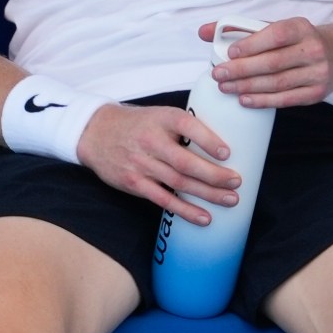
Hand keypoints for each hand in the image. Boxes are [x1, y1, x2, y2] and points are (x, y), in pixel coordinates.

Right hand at [75, 102, 239, 226]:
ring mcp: (141, 164)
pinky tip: (204, 217)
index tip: (228, 153)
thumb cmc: (137, 124)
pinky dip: (185, 210)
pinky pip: (163, 199)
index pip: (188, 126)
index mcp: (162, 119)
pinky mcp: (134, 183)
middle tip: (236, 182)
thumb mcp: (159, 115)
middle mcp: (151, 141)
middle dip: (214, 175)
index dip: (208, 140)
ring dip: (207, 194)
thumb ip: (185, 126)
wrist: (95, 132)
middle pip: (186, 162)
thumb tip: (224, 143)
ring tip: (230, 200)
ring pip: (179, 182)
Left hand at [203, 17, 332, 107]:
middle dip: (242, 70)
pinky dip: (263, 101)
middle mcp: (313, 50)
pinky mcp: (316, 93)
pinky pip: (286, 99)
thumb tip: (204, 32)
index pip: (276, 35)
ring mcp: (317, 73)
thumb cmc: (298, 41)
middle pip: (274, 62)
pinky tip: (245, 99)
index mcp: (302, 28)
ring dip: (248, 86)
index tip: (230, 52)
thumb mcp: (276, 28)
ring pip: (277, 83)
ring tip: (225, 87)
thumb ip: (240, 28)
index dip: (252, 44)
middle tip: (218, 74)